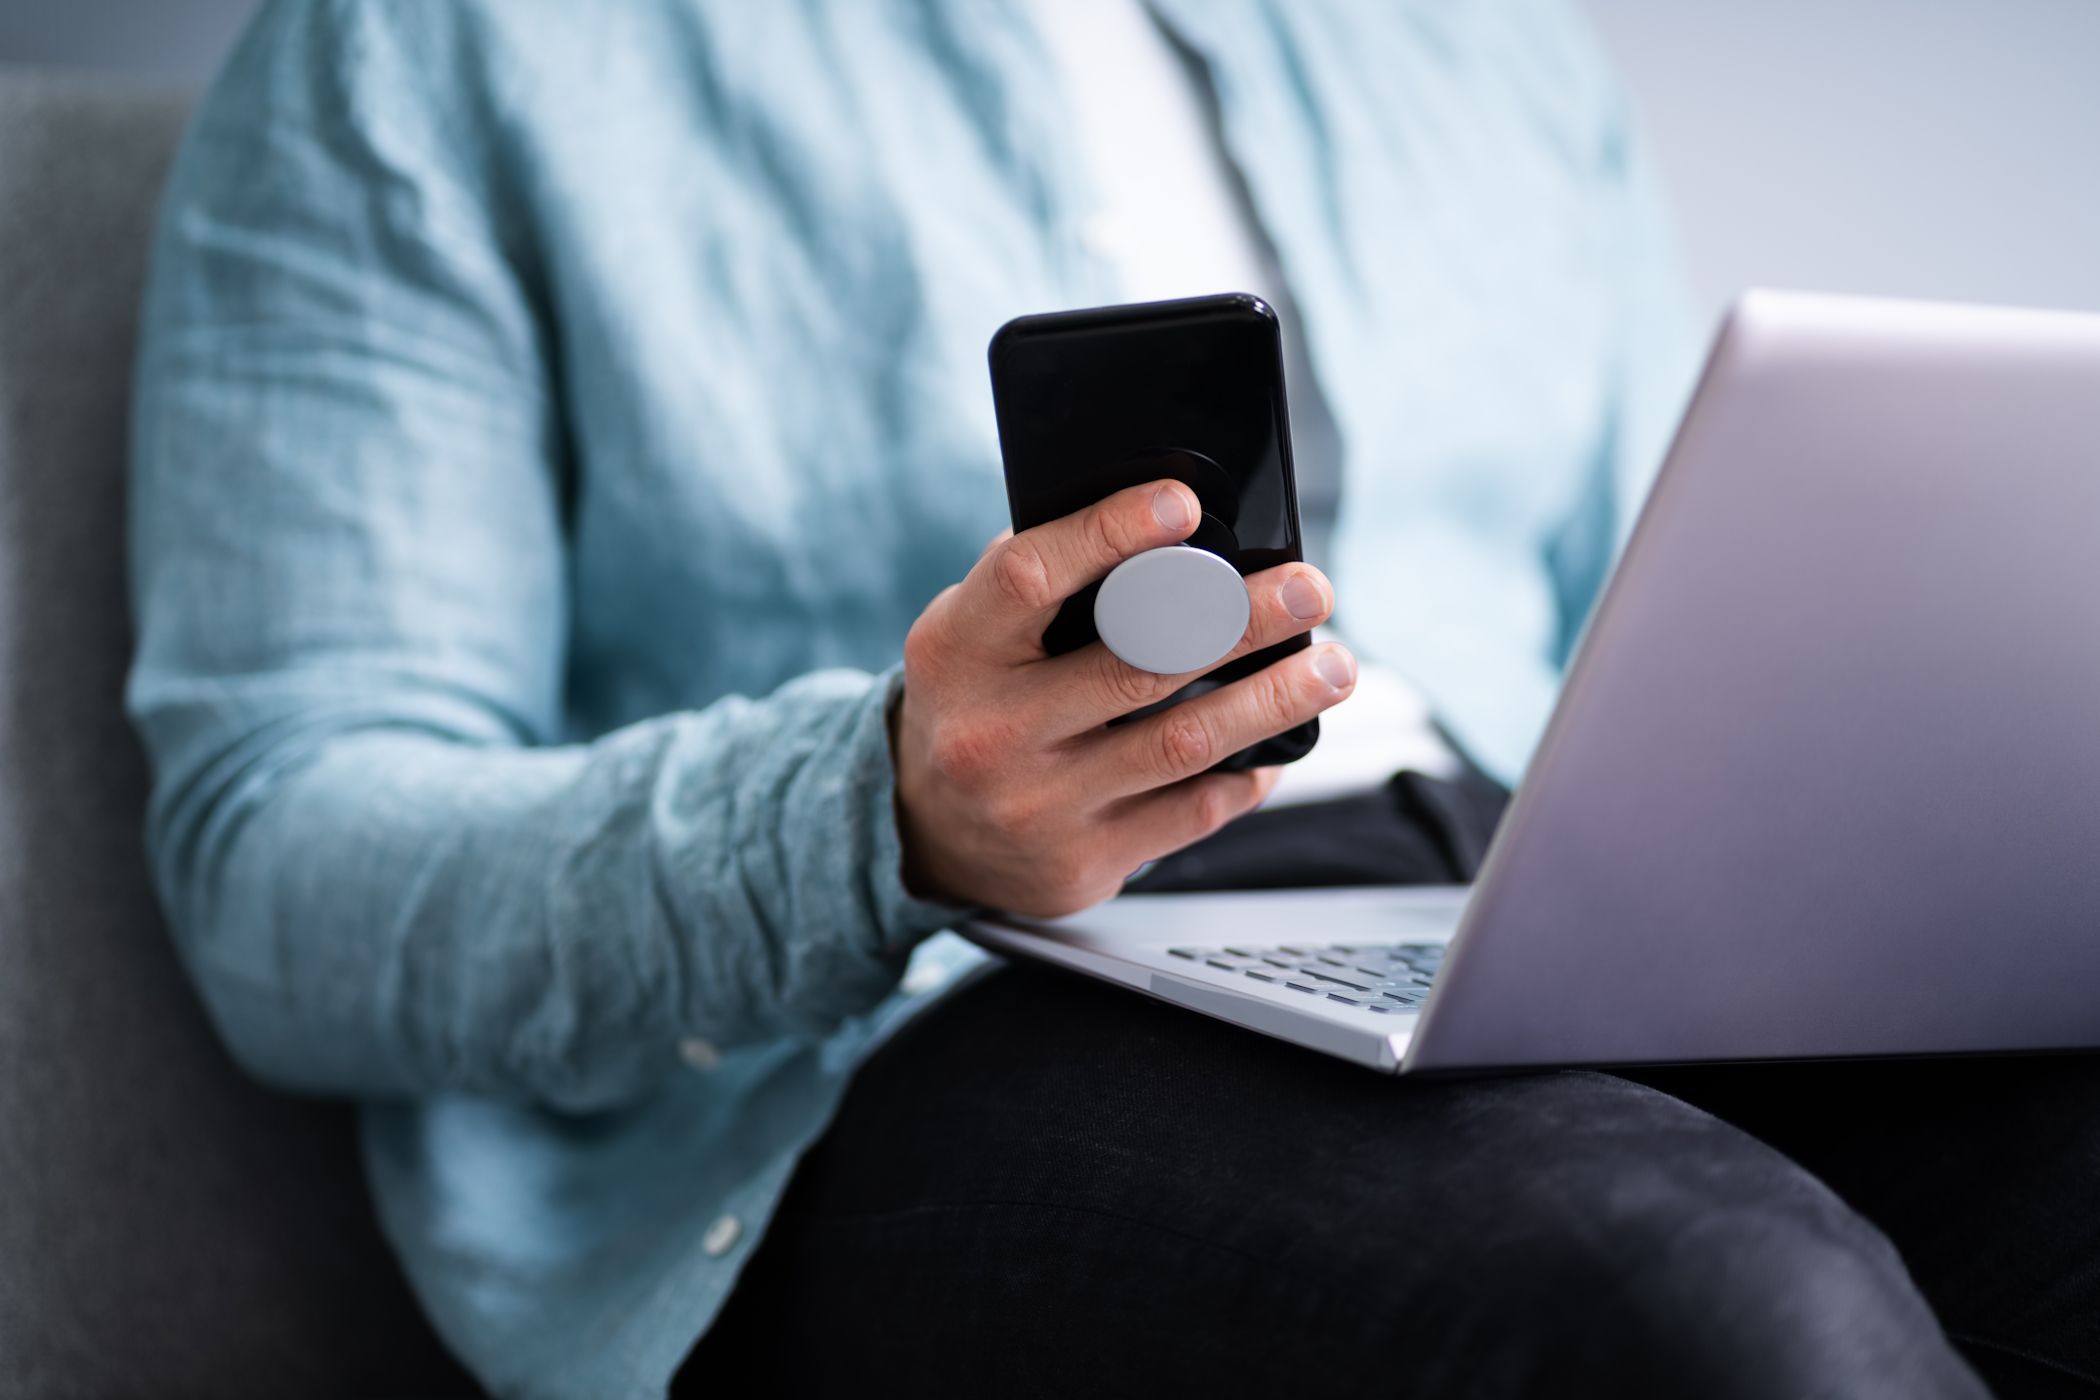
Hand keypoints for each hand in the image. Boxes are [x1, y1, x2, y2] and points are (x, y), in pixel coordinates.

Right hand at [893, 479, 1355, 915]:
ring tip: (1334, 667)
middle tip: (1310, 589)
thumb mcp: (972, 633)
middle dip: (1240, 620)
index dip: (1109, 533)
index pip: (1031, 576)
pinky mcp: (1083, 862)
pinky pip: (1190, 811)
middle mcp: (992, 731)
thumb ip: (1044, 585)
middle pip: (1137, 664)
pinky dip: (1246, 773)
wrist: (926, 833)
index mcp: (958, 650)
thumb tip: (1170, 527)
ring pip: (1182, 743)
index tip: (1184, 503)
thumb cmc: (975, 701)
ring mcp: (1038, 805)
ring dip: (1273, 699)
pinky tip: (1278, 744)